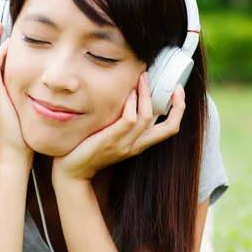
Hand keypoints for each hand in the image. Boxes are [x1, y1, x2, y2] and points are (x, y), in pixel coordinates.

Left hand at [52, 72, 185, 183]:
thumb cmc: (89, 150)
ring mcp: (124, 144)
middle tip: (172, 84)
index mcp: (139, 145)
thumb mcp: (112, 137)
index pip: (170, 129)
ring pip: (146, 117)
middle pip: (169, 127)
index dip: (179, 110)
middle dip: (176, 104)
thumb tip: (129, 98)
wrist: (72, 172)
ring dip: (146, 95)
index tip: (178, 90)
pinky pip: (127, 120)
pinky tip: (128, 94)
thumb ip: (122, 123)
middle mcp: (135, 146)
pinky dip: (130, 104)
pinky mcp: (110, 141)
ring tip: (142, 79)